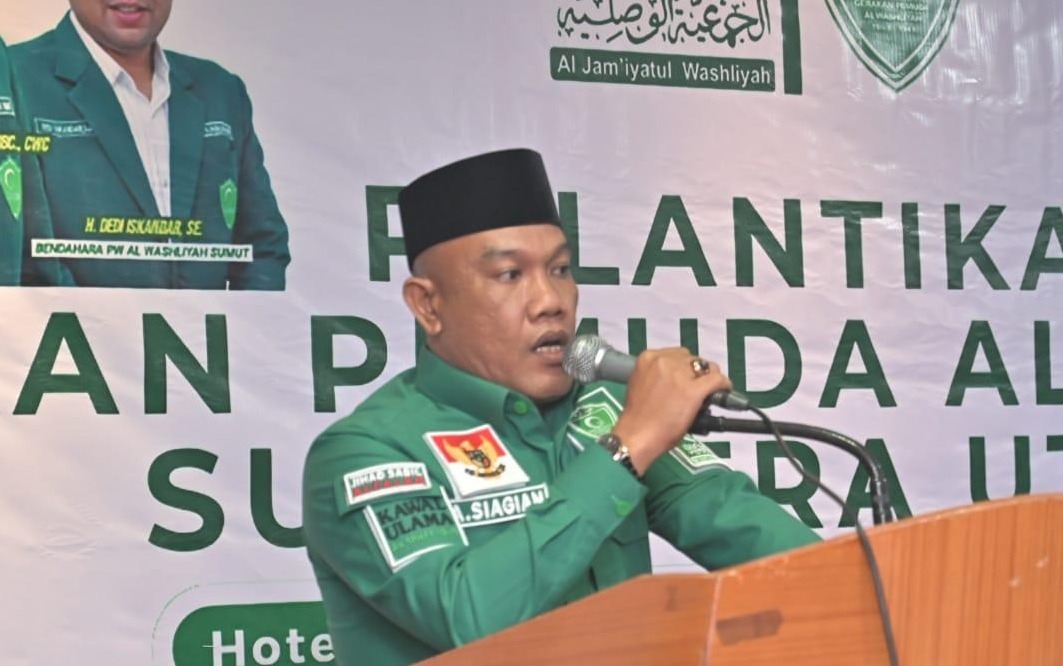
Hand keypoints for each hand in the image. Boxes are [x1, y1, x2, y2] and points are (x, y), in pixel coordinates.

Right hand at [609, 348, 731, 474]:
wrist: (637, 436)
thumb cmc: (636, 417)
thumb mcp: (641, 384)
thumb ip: (656, 376)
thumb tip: (676, 379)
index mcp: (648, 358)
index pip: (675, 354)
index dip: (683, 366)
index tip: (685, 377)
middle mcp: (664, 361)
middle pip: (691, 359)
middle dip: (695, 372)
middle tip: (695, 387)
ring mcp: (679, 375)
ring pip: (706, 367)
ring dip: (708, 377)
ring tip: (708, 390)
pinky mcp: (693, 390)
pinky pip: (717, 380)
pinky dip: (723, 384)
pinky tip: (724, 390)